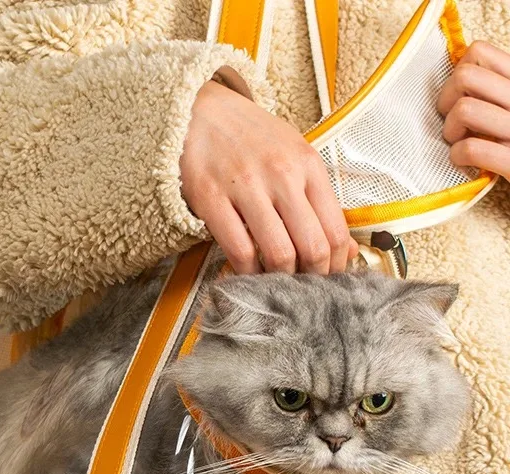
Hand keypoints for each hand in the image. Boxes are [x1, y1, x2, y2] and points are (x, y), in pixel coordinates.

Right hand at [180, 79, 357, 274]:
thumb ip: (317, 199)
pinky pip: (238, 250)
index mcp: (308, 165)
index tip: (329, 280)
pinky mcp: (212, 199)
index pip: (335, 230)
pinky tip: (247, 272)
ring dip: (280, 279)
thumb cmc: (250, 138)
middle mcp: (282, 175)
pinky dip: (246, 271)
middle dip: (312, 278)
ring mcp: (246, 187)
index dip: (335, 266)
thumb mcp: (294, 156)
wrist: (202, 112)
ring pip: (278, 253)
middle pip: (312, 246)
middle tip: (304, 289)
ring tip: (276, 282)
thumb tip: (342, 248)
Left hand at [438, 40, 509, 180]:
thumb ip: (491, 90)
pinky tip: (464, 162)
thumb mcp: (508, 105)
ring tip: (459, 143)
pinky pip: (472, 149)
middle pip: (463, 77)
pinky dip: (458, 156)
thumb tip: (454, 73)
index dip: (457, 75)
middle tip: (453, 124)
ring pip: (464, 110)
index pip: (477, 53)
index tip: (459, 98)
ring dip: (450, 131)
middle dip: (446, 102)